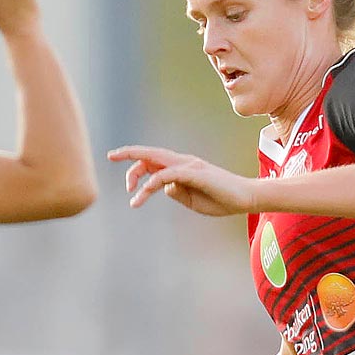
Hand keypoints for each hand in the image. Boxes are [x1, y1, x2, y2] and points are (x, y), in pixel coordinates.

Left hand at [108, 145, 257, 215]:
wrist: (245, 199)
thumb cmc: (220, 200)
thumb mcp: (191, 199)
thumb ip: (176, 191)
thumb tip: (161, 186)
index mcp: (180, 168)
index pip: (153, 161)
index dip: (135, 165)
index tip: (124, 180)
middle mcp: (182, 162)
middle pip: (150, 154)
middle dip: (129, 153)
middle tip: (110, 157)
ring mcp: (189, 166)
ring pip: (156, 160)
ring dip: (138, 173)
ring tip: (130, 192)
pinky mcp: (195, 173)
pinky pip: (169, 175)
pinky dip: (154, 182)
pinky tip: (144, 192)